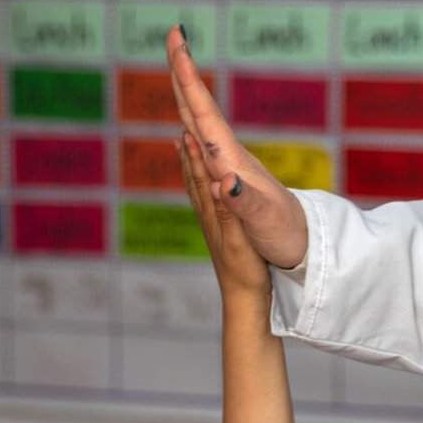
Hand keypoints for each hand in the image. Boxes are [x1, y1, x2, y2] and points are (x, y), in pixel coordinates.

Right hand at [167, 27, 309, 269]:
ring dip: (188, 92)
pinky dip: (193, 125)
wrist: (305, 248)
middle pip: (201, 107)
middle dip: (185, 70)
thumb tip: (222, 182)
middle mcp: (230, 156)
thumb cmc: (285, 235)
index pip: (204, 112)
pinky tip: (187, 126)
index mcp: (231, 161)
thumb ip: (243, 203)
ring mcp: (231, 165)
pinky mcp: (231, 178)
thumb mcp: (263, 221)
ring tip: (178, 66)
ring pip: (201, 121)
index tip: (180, 42)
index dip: (188, 78)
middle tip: (176, 34)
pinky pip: (203, 144)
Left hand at [180, 128, 270, 300]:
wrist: (243, 302)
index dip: (195, 149)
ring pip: (196, 182)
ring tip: (182, 137)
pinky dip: (199, 178)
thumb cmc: (246, 275)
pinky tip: (202, 177)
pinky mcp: (218, 228)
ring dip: (189, 158)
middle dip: (186, 145)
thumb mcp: (241, 243)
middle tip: (177, 120)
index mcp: (213, 213)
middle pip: (192, 172)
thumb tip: (221, 182)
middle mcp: (207, 213)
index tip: (188, 122)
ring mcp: (211, 221)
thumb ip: (231, 212)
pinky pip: (204, 195)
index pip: (201, 174)